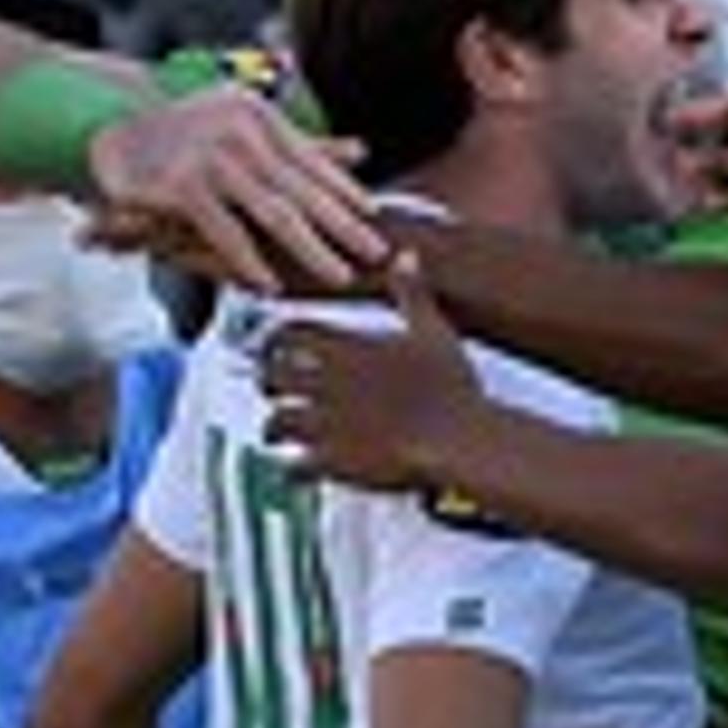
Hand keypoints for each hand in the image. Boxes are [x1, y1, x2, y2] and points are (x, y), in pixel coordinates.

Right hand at [81, 92, 385, 293]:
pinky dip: (248, 261)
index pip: (312, 159)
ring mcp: (213, 158)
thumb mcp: (243, 129)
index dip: (345, 191)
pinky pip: (226, 232)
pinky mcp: (183, 186)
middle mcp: (241, 131)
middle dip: (343, 225)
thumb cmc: (180, 135)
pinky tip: (268, 284)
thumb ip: (299, 147)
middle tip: (375, 252)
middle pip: (302, 188)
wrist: (106, 131)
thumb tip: (360, 152)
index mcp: (259, 116)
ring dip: (309, 249)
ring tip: (337, 275)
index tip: (373, 217)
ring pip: (274, 211)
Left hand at [262, 257, 485, 492]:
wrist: (460, 441)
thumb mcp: (434, 330)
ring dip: (273, 428)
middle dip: (268, 383)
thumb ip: (412, 292)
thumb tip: (407, 256)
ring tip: (276, 433)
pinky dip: (291, 470)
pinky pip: (293, 467)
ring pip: (275, 422)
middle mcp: (327, 383)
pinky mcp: (332, 462)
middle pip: (270, 376)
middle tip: (272, 389)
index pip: (289, 334)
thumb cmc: (452, 386)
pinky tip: (299, 471)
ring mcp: (326, 424)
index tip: (278, 345)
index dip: (277, 339)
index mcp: (347, 349)